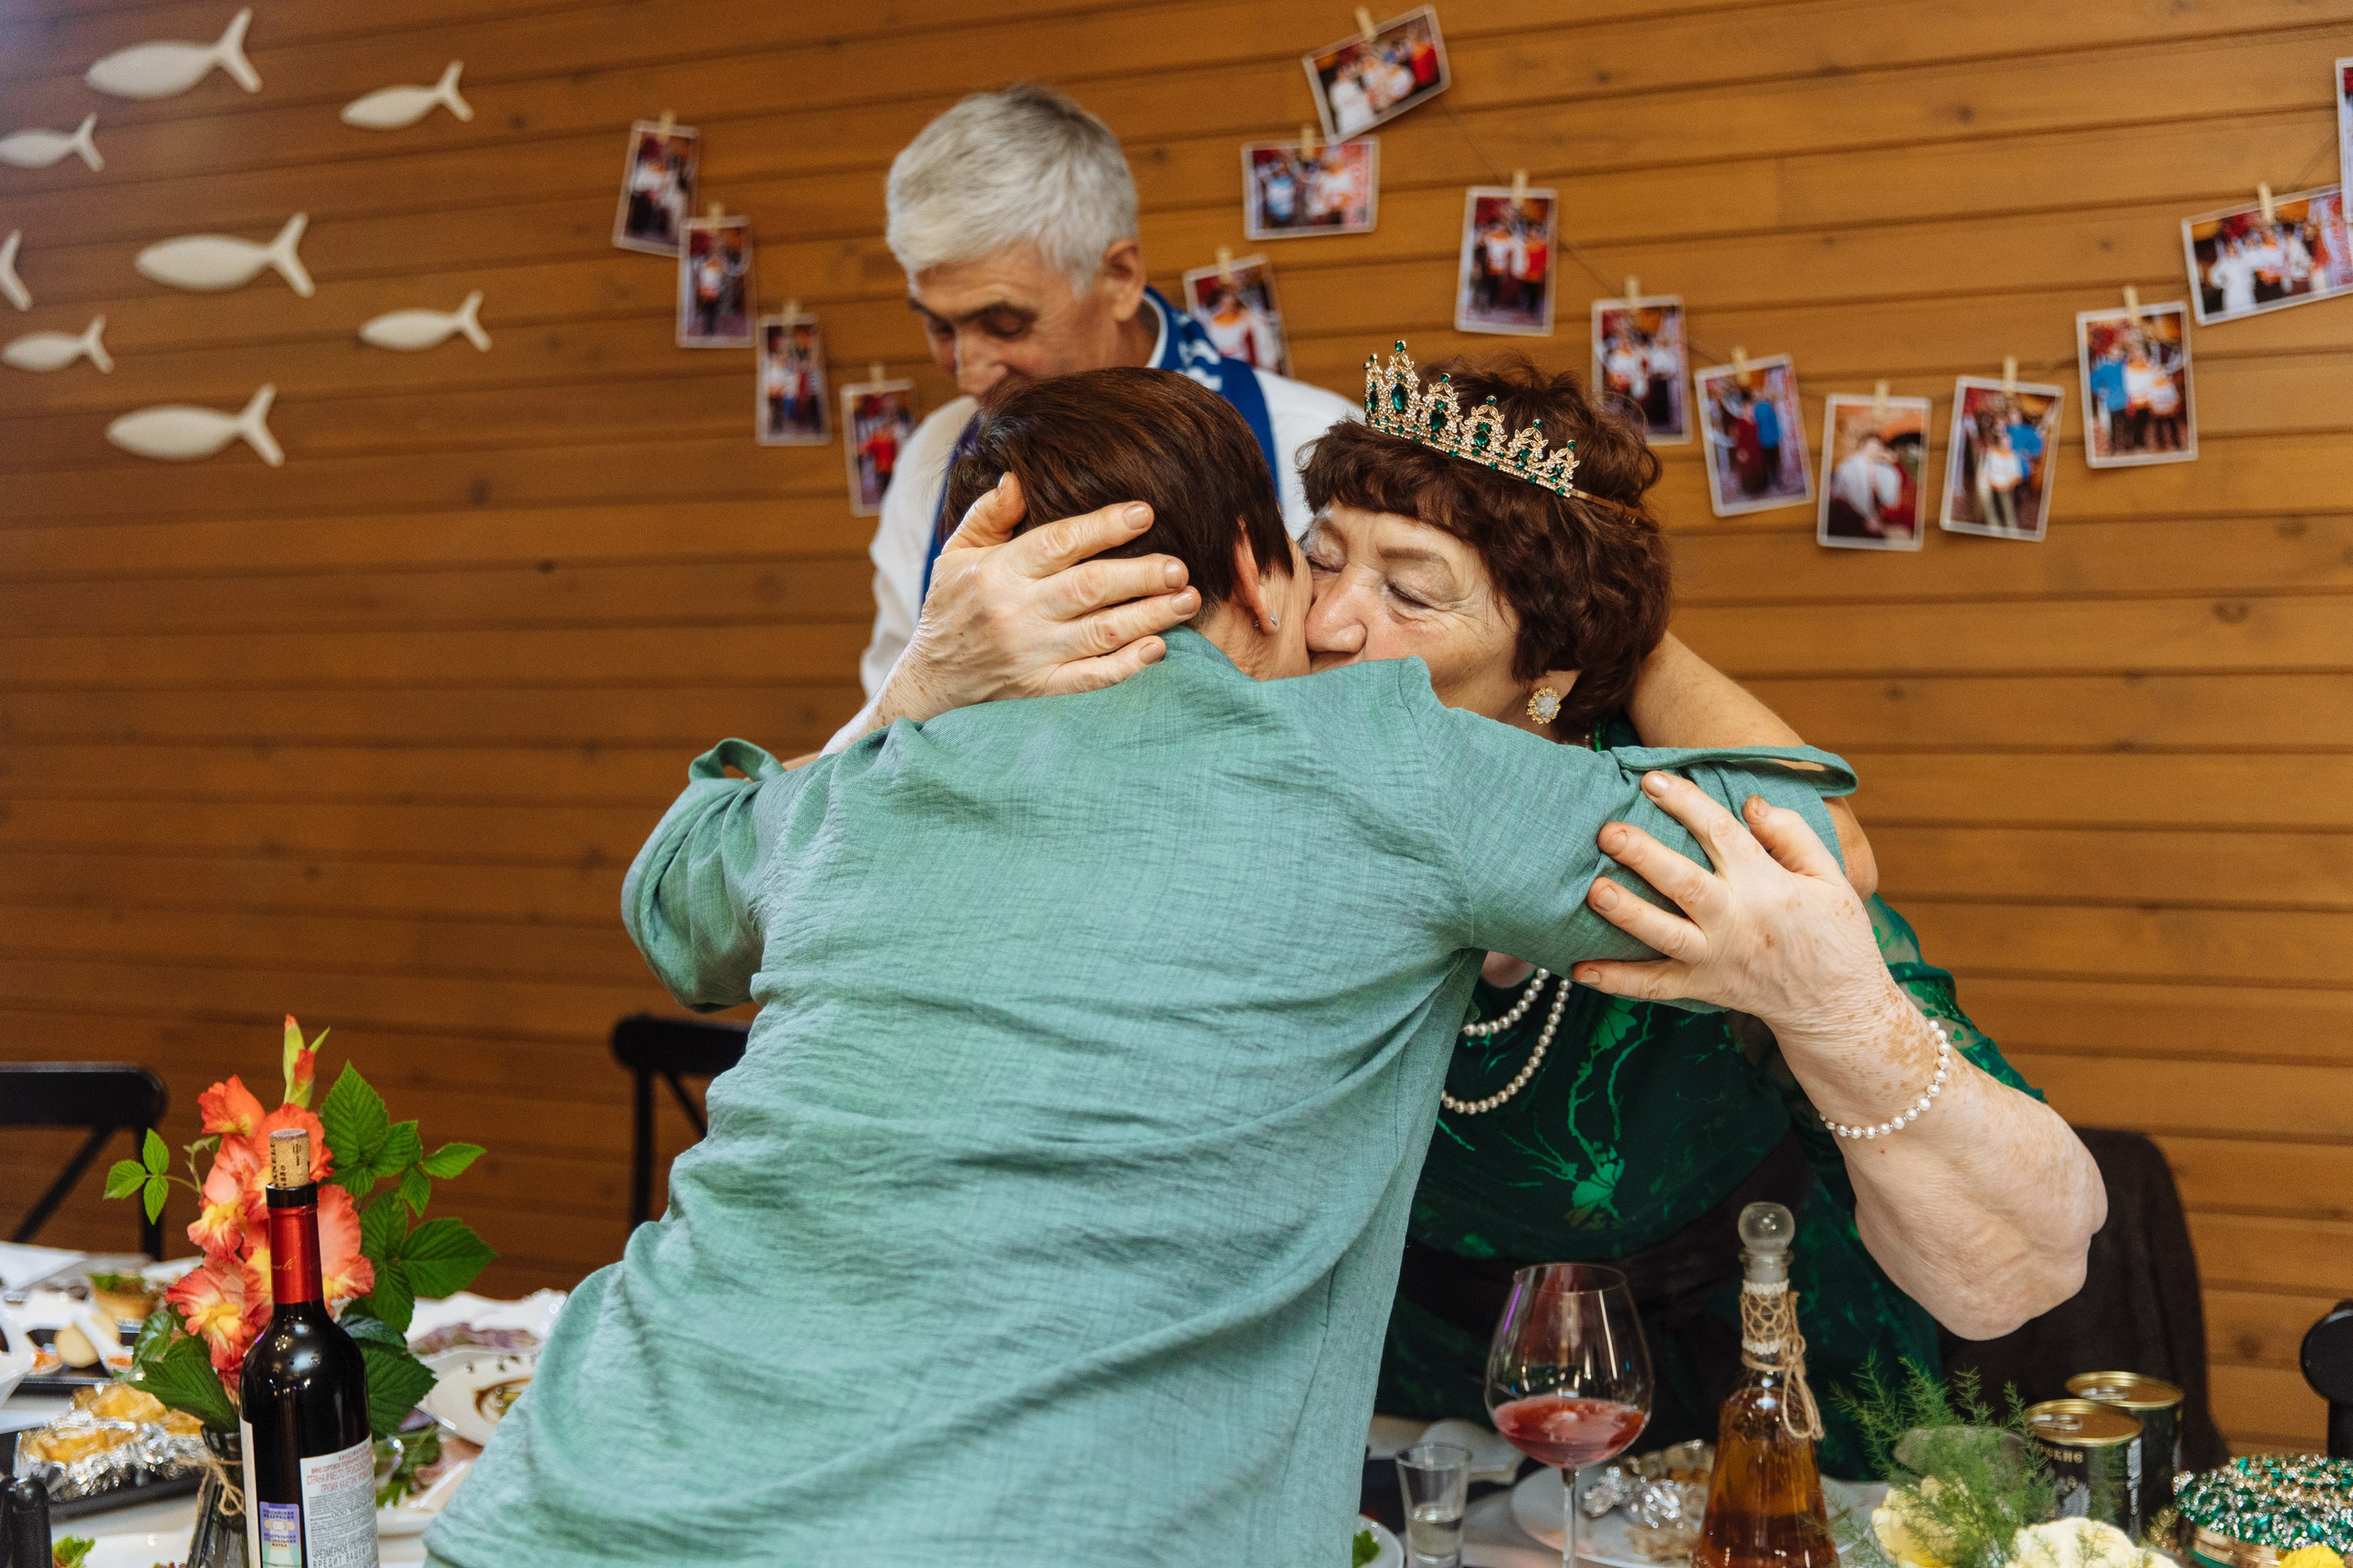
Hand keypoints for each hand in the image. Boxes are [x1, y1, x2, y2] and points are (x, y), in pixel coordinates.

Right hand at [872, 476, 1200, 725]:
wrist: (932, 683)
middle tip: (1180, 565)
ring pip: (1101, 633)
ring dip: (1149, 616)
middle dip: (1140, 575)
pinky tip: (1158, 648)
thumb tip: (1018, 477)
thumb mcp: (956, 555)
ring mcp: (1032, 656)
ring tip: (1187, 600)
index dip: (1104, 527)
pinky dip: (1127, 665)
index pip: (1059, 543)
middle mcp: (1017, 613)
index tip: (1145, 513)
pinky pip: (1092, 678)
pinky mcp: (1042, 690)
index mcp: (998, 572)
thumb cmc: (951, 608)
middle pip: (1089, 588)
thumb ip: (988, 515)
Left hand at [1570, 772, 1899, 1043]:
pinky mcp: (1702, 988)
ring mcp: (1715, 959)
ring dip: (1627, 913)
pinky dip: (1617, 980)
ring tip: (1593, 891)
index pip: (1721, 834)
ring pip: (1663, 934)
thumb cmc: (1836, 935)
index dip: (1685, 803)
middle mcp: (1736, 922)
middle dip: (1644, 856)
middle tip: (1608, 831)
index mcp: (1768, 886)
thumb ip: (1792, 835)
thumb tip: (1749, 803)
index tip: (1651, 779)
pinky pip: (1654, 987)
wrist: (1840, 1008)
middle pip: (1683, 883)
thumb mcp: (1832, 879)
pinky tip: (1580, 970)